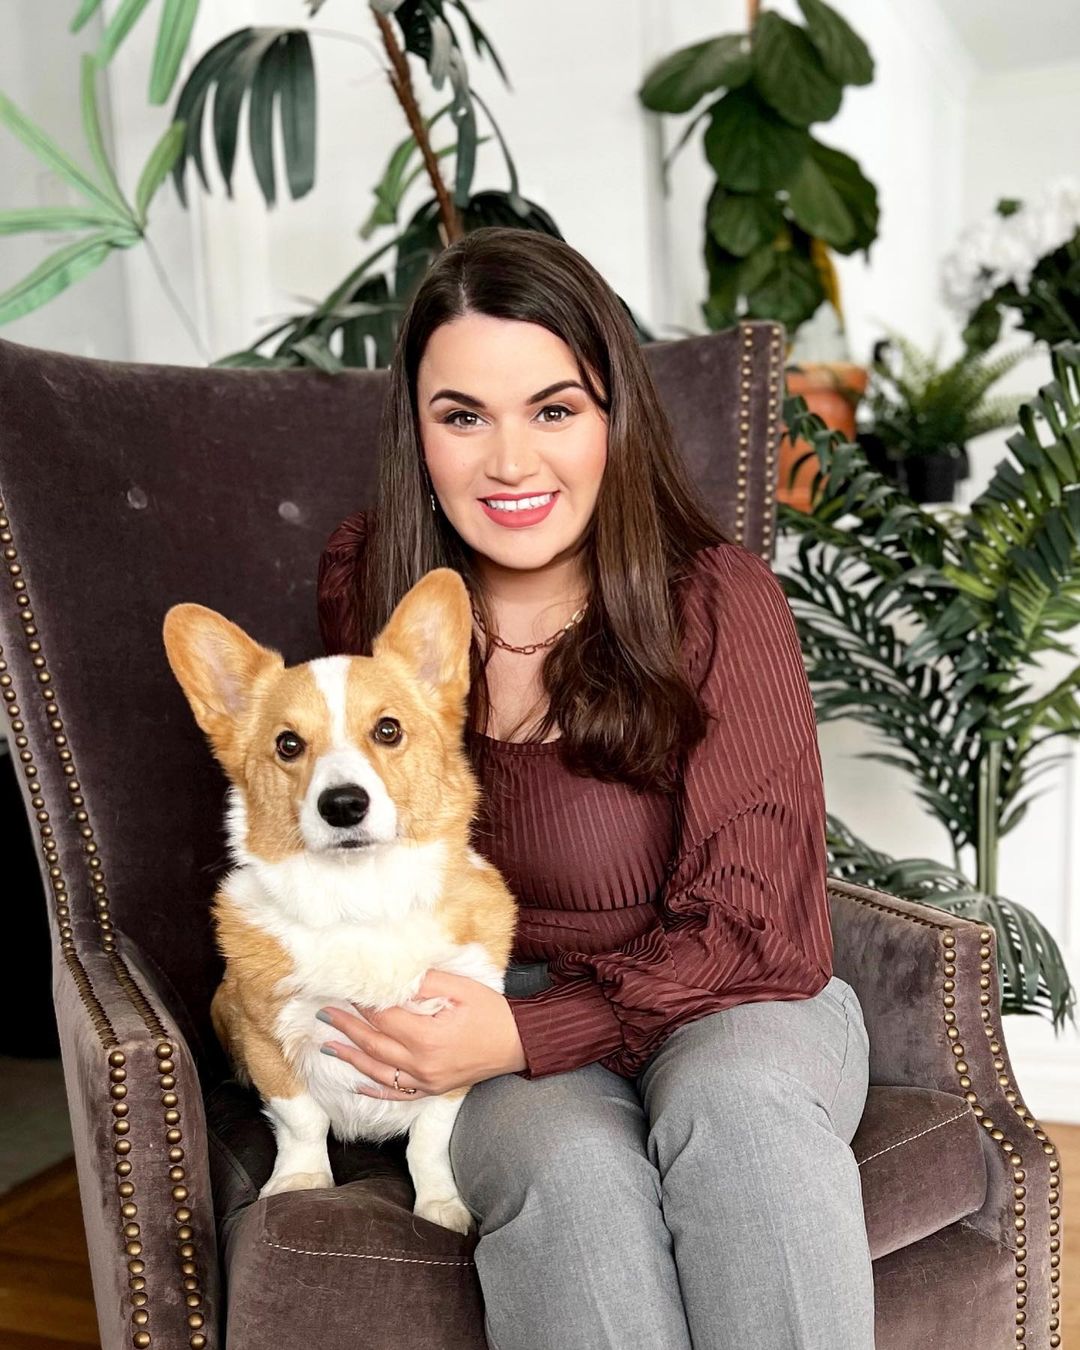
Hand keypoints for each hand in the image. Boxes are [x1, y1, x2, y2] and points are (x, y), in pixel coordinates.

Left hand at [316, 969, 526, 1098]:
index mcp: (427, 1037)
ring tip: (327, 1045)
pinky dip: (374, 1089)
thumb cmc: (492, 1012)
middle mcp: (422, 1064)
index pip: (383, 1018)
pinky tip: (357, 1082)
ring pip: (379, 1072)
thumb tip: (395, 977)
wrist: (520, 1044)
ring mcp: (426, 1081)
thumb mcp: (461, 988)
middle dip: (346, 1028)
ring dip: (350, 1058)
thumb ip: (426, 983)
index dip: (362, 1005)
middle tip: (323, 1013)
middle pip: (374, 1045)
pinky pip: (397, 1094)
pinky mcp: (433, 1090)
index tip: (344, 991)